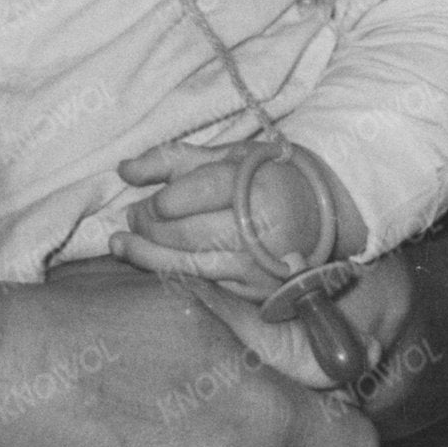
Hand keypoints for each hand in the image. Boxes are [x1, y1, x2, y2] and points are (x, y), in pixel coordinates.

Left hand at [114, 127, 360, 296]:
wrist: (324, 214)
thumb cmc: (270, 177)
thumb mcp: (231, 156)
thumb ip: (175, 160)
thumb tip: (124, 170)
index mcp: (260, 185)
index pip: (199, 193)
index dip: (163, 201)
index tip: (146, 202)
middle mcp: (263, 227)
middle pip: (187, 232)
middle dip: (148, 228)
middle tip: (132, 218)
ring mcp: (260, 264)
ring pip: (190, 264)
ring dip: (148, 255)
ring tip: (123, 243)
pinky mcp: (257, 290)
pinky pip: (205, 284)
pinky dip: (173, 273)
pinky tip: (154, 262)